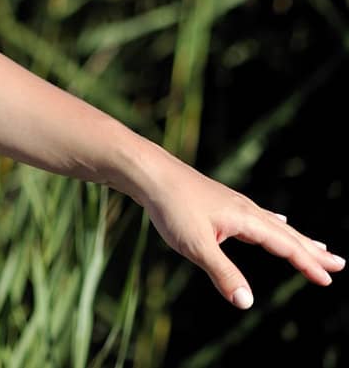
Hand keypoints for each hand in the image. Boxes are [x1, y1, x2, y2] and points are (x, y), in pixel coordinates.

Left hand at [137, 151, 342, 308]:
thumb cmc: (170, 207)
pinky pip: (258, 216)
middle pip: (287, 233)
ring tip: (318, 246)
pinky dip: (274, 224)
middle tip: (340, 264)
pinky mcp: (220, 201)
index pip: (285, 245)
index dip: (307, 263)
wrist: (148, 172)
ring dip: (297, 238)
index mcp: (246, 219)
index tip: (328, 279)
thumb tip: (247, 303)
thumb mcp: (196, 246)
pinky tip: (277, 220)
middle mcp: (246, 209)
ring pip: (274, 224)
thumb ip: (222, 273)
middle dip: (313, 250)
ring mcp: (233, 204)